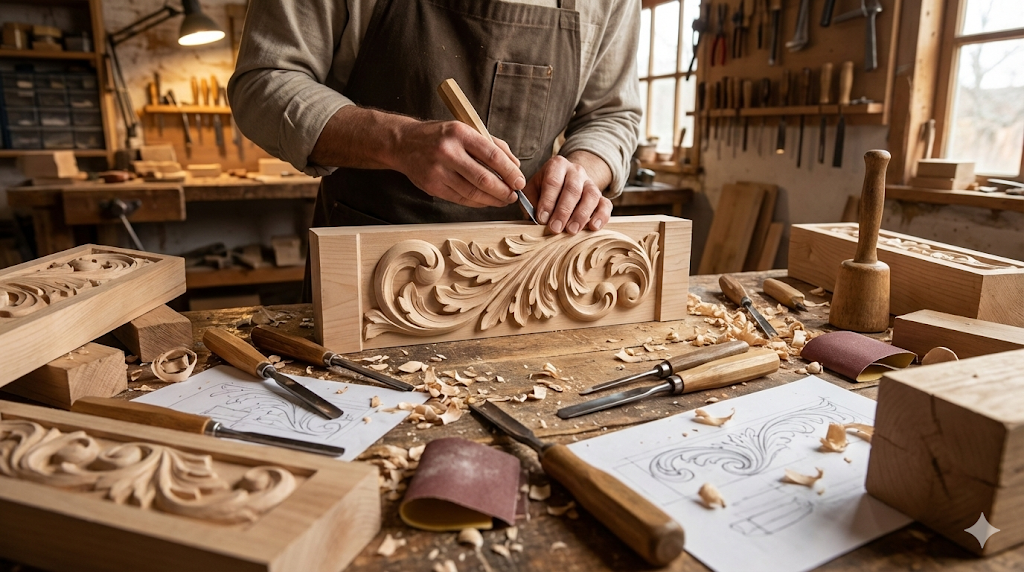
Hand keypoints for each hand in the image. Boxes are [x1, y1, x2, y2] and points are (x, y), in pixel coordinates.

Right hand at [392, 120, 525, 207]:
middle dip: (503, 190)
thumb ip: (492, 145)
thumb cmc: (439, 136)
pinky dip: (477, 203)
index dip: (509, 171)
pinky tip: (486, 201)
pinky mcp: (432, 186)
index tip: (520, 181)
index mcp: (459, 133)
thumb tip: (515, 165)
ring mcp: (438, 171)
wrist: (403, 143)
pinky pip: (461, 199)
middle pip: (483, 178)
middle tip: (514, 195)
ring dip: (492, 200)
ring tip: (504, 200)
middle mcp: (448, 152)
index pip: (492, 155)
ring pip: (472, 193)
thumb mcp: (465, 129)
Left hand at [524, 155, 611, 233]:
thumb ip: (530, 202)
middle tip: (555, 228)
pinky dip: (601, 216)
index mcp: (557, 165)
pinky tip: (593, 227)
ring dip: (581, 215)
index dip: (548, 201)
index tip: (542, 218)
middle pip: (573, 189)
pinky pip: (606, 205)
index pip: (553, 181)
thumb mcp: (533, 191)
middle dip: (563, 211)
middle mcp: (576, 171)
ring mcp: (590, 183)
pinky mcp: (601, 196)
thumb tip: (534, 220)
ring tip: (571, 231)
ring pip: (591, 196)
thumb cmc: (544, 190)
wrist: (564, 183)